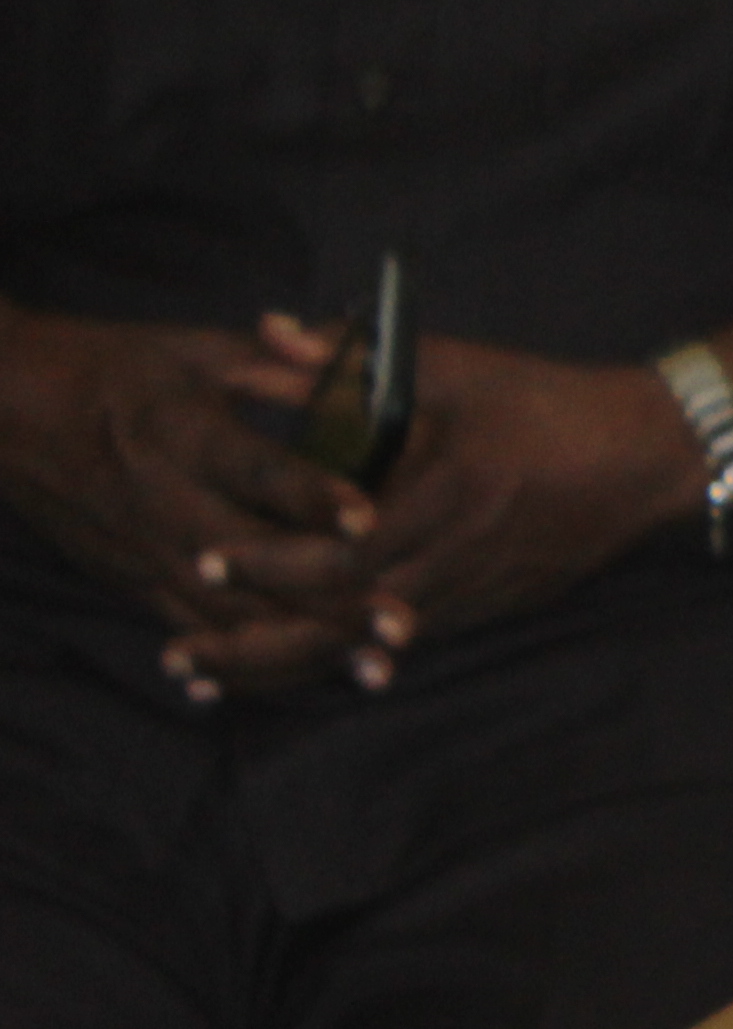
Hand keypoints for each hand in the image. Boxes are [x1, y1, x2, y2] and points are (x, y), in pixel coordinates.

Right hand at [0, 300, 387, 696]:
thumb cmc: (116, 372)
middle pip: (250, 560)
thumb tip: (358, 357)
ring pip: (227, 610)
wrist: (10, 415)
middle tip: (397, 619)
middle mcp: (159, 499)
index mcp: (178, 431)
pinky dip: (249, 659)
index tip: (367, 519)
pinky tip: (304, 678)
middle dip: (325, 596)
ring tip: (372, 662)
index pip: (252, 469)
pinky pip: (194, 628)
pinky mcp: (131, 580)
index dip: (310, 495)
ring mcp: (142, 550)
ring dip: (302, 642)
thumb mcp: (193, 350)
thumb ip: (278, 362)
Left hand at [226, 320, 696, 656]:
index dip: (271, 565)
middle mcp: (460, 557)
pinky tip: (299, 670)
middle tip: (181, 658)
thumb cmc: (552, 403)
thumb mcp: (454, 368)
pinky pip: (403, 645)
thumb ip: (351, 360)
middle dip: (255, 644)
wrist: (653, 456)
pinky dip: (342, 661)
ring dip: (288, 667)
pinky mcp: (490, 607)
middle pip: (341, 622)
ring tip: (218, 679)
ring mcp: (477, 591)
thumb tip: (264, 336)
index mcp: (451, 494)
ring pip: (366, 649)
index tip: (207, 561)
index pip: (341, 552)